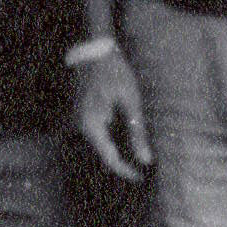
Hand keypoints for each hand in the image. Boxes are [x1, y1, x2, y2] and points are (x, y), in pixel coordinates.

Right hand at [67, 38, 151, 187]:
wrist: (95, 49)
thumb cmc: (115, 72)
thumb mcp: (131, 100)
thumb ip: (137, 131)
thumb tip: (146, 160)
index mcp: (92, 125)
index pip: (109, 159)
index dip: (126, 171)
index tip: (142, 177)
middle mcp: (82, 126)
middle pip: (103, 153)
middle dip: (123, 161)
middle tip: (143, 168)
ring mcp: (81, 119)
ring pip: (101, 143)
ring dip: (118, 149)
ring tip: (137, 153)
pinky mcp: (84, 113)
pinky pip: (99, 132)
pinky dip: (113, 138)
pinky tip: (125, 136)